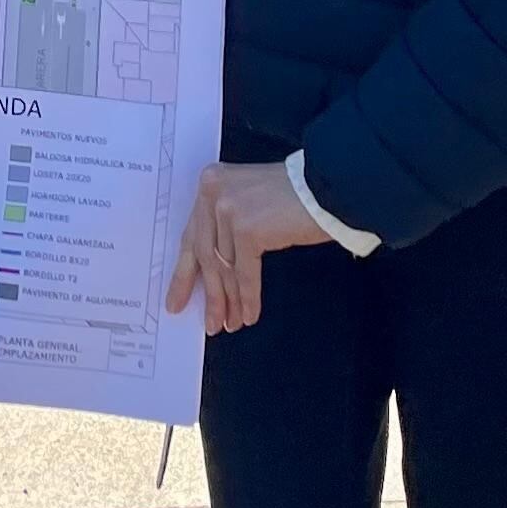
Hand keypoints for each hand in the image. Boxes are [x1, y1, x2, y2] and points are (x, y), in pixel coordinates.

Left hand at [163, 159, 327, 334]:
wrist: (330, 185)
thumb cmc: (296, 196)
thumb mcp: (250, 200)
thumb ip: (227, 225)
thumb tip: (215, 273)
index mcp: (211, 182)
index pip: (192, 234)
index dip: (184, 272)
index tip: (176, 299)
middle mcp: (214, 192)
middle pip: (205, 254)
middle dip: (208, 294)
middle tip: (208, 324)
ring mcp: (229, 209)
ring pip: (224, 267)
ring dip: (229, 301)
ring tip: (230, 325)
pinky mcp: (248, 228)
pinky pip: (245, 273)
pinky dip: (248, 297)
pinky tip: (249, 315)